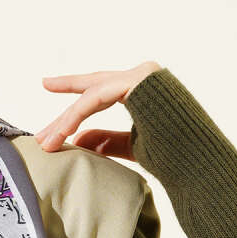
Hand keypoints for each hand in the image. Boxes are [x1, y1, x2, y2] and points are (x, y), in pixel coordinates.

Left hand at [33, 61, 161, 157]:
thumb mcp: (130, 146)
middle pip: (91, 91)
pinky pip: (98, 96)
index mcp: (141, 89)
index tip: (46, 84)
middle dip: (63, 114)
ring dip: (66, 119)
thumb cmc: (172, 156)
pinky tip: (63, 131)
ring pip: (92, 94)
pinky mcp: (140, 80)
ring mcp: (143, 74)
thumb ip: (105, 140)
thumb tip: (78, 141)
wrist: (196, 162)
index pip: (100, 88)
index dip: (73, 88)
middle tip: (39, 134)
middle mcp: (142, 76)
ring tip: (47, 141)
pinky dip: (78, 114)